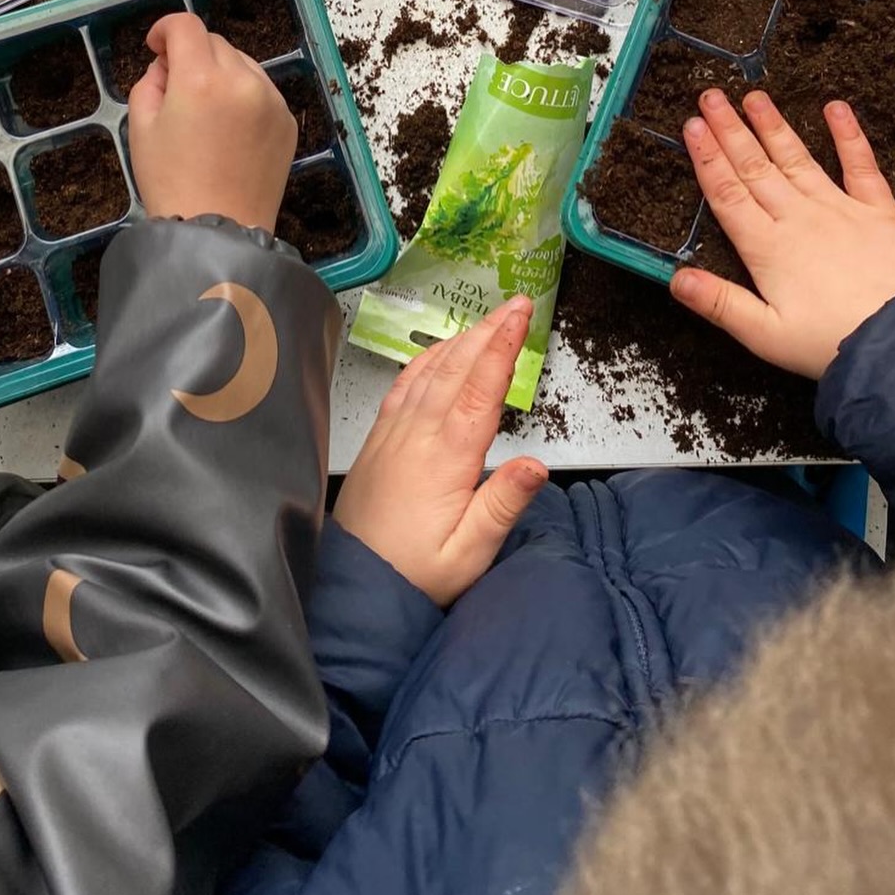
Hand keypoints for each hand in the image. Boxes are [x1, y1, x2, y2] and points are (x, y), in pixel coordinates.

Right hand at [128, 12, 296, 230]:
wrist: (219, 230)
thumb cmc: (172, 182)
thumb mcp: (142, 127)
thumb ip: (151, 81)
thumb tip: (168, 65)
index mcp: (202, 80)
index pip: (186, 27)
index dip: (165, 29)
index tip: (156, 46)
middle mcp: (244, 82)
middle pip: (216, 43)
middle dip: (192, 55)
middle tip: (175, 87)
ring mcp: (272, 101)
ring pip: (243, 64)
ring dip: (221, 73)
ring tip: (205, 112)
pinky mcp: (288, 122)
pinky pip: (262, 92)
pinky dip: (244, 97)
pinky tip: (230, 130)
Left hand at [334, 297, 548, 606]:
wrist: (356, 590)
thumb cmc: (416, 574)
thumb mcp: (469, 553)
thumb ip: (502, 506)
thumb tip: (538, 465)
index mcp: (447, 458)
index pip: (480, 390)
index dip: (502, 348)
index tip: (520, 315)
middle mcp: (417, 436)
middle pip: (457, 369)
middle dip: (488, 331)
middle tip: (515, 304)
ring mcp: (394, 435)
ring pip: (430, 373)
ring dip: (460, 340)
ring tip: (486, 319)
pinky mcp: (379, 441)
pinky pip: (404, 387)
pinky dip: (426, 360)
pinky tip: (438, 352)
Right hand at [671, 89, 894, 378]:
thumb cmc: (829, 343)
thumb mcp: (764, 335)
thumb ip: (720, 303)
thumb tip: (675, 278)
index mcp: (767, 248)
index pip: (727, 193)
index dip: (707, 158)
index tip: (691, 126)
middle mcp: (798, 218)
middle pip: (755, 167)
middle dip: (730, 130)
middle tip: (710, 95)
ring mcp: (839, 209)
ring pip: (797, 158)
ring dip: (773, 125)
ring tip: (754, 96)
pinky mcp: (878, 211)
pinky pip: (860, 165)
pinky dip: (848, 135)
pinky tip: (835, 108)